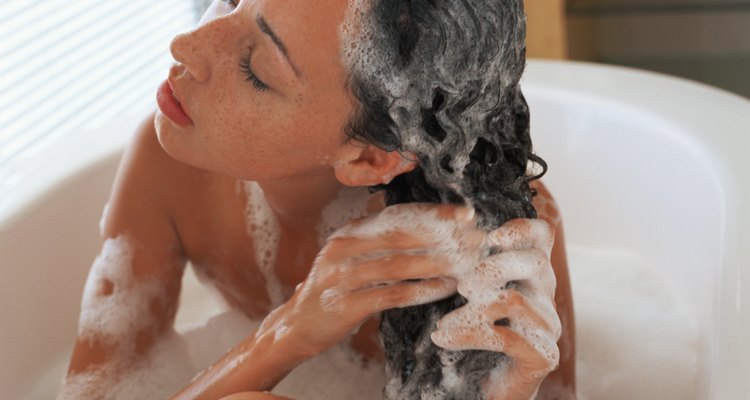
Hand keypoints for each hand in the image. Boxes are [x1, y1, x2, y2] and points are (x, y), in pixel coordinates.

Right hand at [254, 203, 483, 360]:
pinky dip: (422, 290)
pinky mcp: (346, 304)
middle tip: (474, 239)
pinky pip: (392, 294)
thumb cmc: (334, 289)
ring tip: (466, 263)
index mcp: (349, 232)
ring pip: (399, 265)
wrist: (298, 324)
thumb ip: (379, 238)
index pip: (397, 215)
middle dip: (442, 236)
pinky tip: (444, 287)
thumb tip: (423, 222)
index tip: (465, 214)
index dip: (433, 213)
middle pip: (401, 236)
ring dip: (438, 263)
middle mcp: (344, 248)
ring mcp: (342, 276)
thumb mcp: (350, 255)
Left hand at [431, 218, 561, 399]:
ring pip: (513, 300)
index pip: (542, 237)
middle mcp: (546, 296)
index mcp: (533, 274)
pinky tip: (442, 338)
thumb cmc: (478, 335)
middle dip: (493, 267)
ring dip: (471, 310)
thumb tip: (447, 240)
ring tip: (443, 323)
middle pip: (535, 262)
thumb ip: (470, 269)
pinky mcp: (543, 355)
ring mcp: (548, 326)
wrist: (488, 388)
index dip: (520, 230)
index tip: (489, 239)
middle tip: (462, 285)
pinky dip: (467, 336)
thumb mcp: (474, 295)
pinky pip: (504, 336)